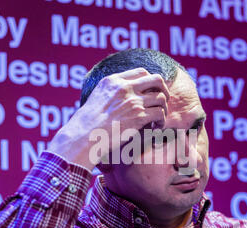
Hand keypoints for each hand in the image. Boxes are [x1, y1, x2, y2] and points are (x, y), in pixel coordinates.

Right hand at [47, 68, 169, 170]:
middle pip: (157, 79)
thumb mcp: (96, 98)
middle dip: (163, 90)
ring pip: (161, 98)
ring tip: (157, 119)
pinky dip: (161, 121)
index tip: (151, 92)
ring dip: (163, 109)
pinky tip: (155, 127)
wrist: (83, 137)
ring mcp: (133, 101)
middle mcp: (125, 88)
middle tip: (162, 102)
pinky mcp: (139, 116)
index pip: (141, 72)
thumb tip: (120, 98)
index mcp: (113, 81)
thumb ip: (110, 92)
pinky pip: (160, 113)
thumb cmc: (87, 124)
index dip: (150, 82)